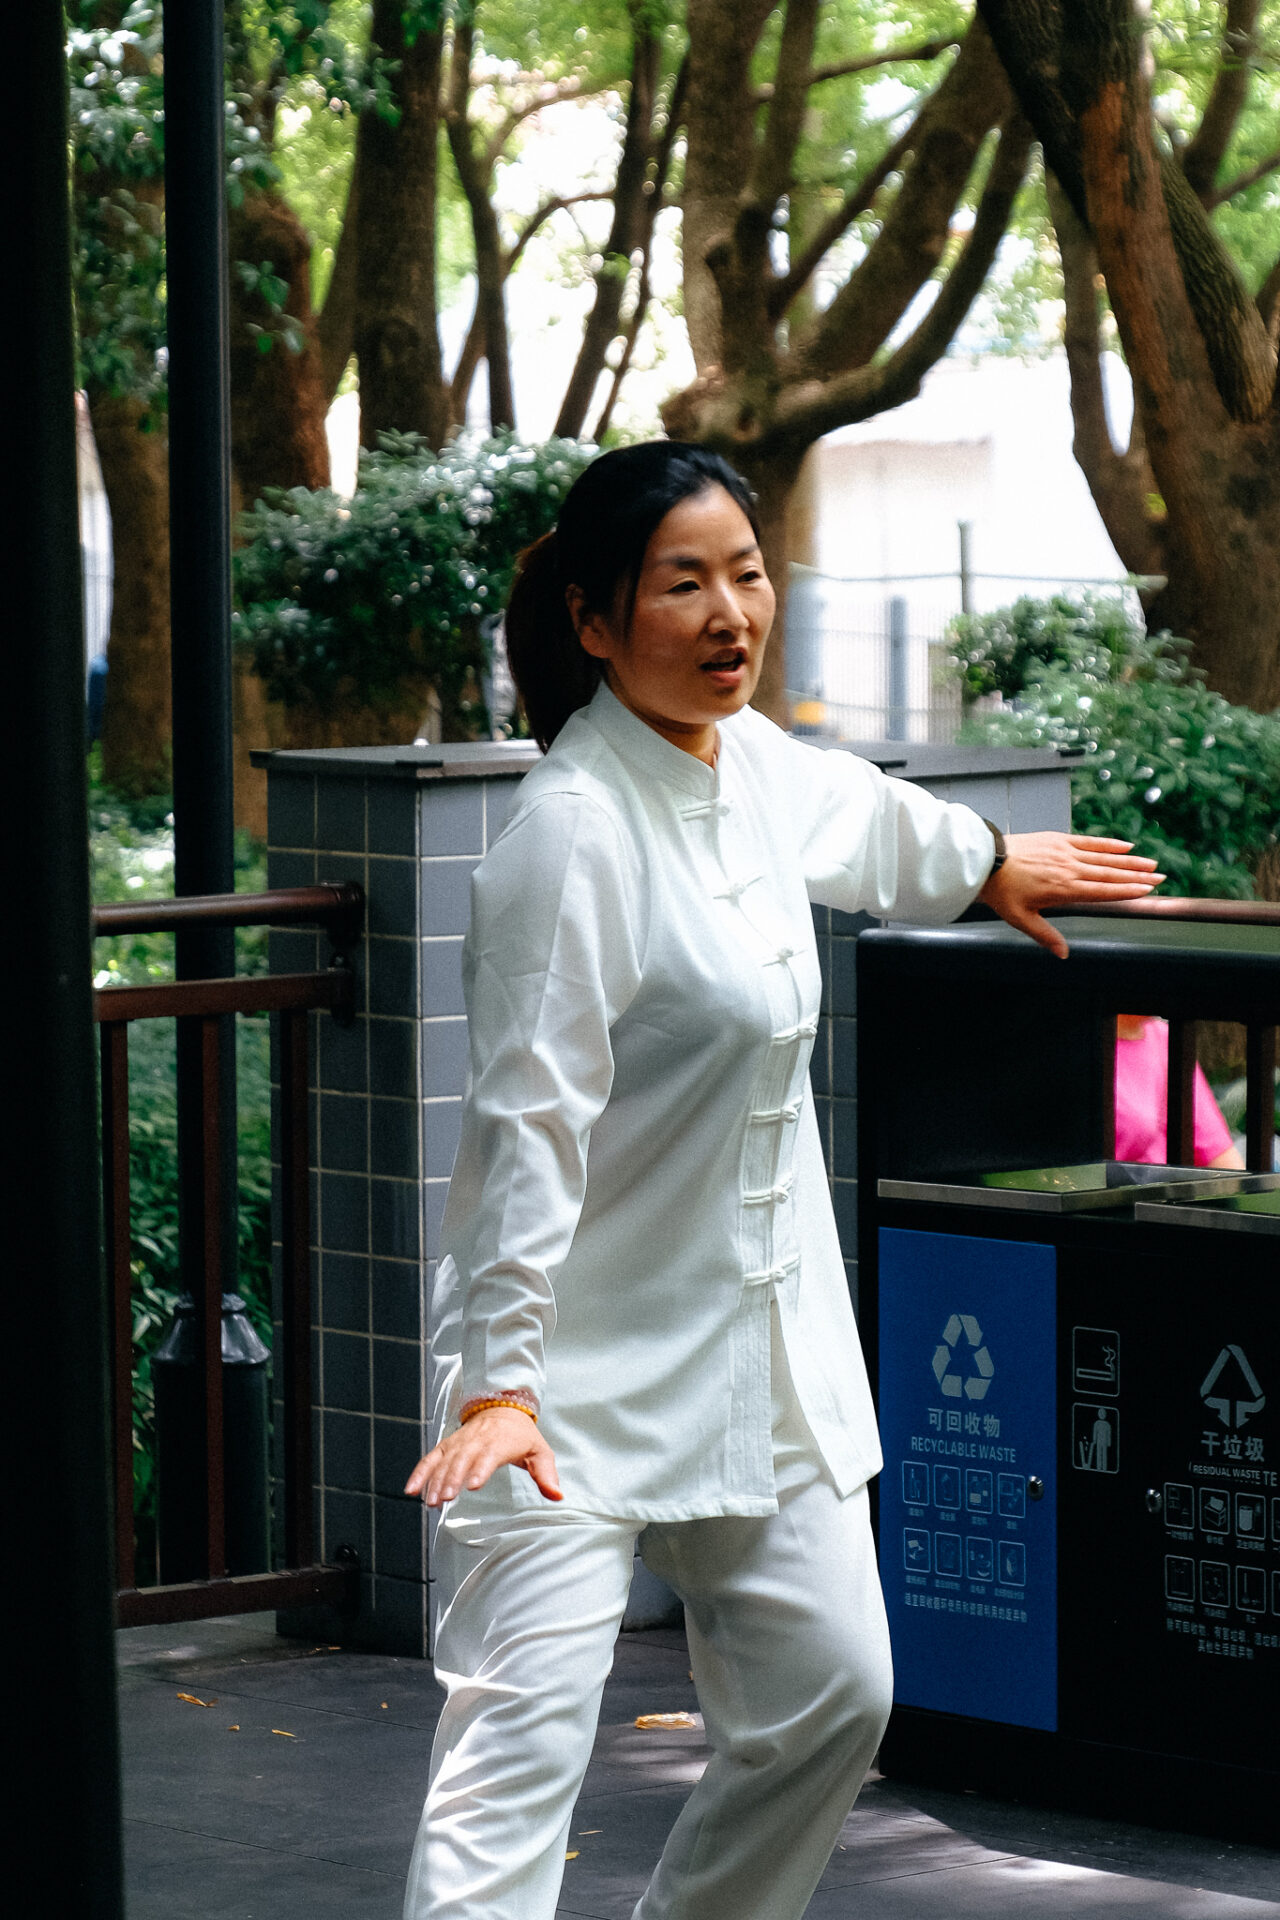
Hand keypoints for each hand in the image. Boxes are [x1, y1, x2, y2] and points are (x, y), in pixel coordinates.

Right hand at [404, 1407, 562, 1507]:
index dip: (481, 1469)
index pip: (489, 1455)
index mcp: (500, 1441)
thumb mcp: (539, 1451)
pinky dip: (420, 1472)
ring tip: (430, 1501)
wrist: (501, 1407)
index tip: (473, 1485)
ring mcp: (460, 1442)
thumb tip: (557, 1495)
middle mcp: (477, 1440)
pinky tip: (412, 1490)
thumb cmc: (521, 1436)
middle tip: (445, 1498)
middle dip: (452, 1478)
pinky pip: (431, 1458)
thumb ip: (546, 1474)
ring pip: (445, 1460)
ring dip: (435, 1480)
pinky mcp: (448, 1445)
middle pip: (463, 1459)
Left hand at [978, 832, 1161, 959]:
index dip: (1127, 891)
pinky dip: (1108, 843)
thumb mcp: (1021, 919)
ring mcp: (1066, 852)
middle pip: (1110, 874)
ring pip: (1104, 858)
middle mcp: (1071, 870)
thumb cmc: (1002, 891)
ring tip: (1151, 864)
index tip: (1147, 891)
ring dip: (1129, 861)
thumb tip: (1063, 954)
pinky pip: (1089, 841)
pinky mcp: (1059, 839)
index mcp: (1065, 890)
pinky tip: (1125, 845)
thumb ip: (1045, 936)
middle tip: (1161, 878)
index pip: (1104, 892)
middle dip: (1137, 876)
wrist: (986, 859)